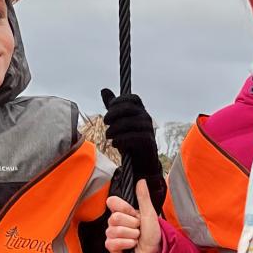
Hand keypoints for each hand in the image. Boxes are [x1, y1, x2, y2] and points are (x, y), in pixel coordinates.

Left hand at [100, 88, 167, 209]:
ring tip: (108, 136)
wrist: (140, 162)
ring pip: (128, 123)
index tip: (109, 108)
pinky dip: (120, 140)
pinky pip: (132, 137)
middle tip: (105, 122)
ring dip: (114, 129)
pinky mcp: (148, 142)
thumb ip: (113, 107)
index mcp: (140, 110)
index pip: (132, 98)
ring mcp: (148, 129)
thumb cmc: (129, 140)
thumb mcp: (119, 121)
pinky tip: (115, 144)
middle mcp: (146, 117)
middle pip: (129, 109)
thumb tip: (104, 90)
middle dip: (114, 114)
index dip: (119, 100)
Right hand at [105, 180, 162, 252]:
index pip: (112, 201)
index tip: (134, 213)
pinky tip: (132, 245)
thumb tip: (141, 180)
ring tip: (137, 238)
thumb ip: (143, 197)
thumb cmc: (152, 233)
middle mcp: (115, 222)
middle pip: (115, 217)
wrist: (154, 251)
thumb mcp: (149, 213)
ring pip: (115, 231)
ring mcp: (112, 234)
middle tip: (138, 228)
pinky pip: (112, 243)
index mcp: (122, 211)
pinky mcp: (111, 246)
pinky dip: (127, 244)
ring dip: (132, 235)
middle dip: (132, 224)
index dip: (124, 208)